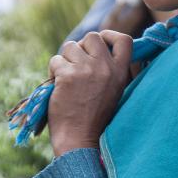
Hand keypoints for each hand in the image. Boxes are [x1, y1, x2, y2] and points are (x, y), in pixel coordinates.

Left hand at [47, 30, 132, 156]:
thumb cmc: (95, 120)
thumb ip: (110, 71)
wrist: (81, 140)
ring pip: (70, 47)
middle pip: (92, 37)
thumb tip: (99, 49)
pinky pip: (55, 61)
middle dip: (80, 48)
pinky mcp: (68, 75)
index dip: (110, 36)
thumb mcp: (113, 92)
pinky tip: (57, 88)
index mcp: (120, 73)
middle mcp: (106, 68)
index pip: (124, 40)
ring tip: (65, 79)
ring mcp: (87, 70)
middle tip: (76, 66)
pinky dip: (53, 73)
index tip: (101, 43)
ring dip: (64, 60)